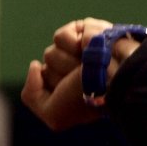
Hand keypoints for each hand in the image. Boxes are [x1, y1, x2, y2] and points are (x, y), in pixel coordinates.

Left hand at [21, 17, 137, 131]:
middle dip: (63, 71)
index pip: (42, 78)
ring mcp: (80, 48)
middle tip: (82, 77)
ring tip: (89, 64)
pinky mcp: (87, 30)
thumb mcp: (53, 115)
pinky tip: (90, 49)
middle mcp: (73, 67)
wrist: (116, 78)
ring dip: (70, 59)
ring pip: (52, 49)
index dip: (54, 87)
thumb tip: (35, 64)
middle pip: (48, 62)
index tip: (73, 92)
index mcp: (68, 87)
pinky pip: (62, 35)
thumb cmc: (87, 99)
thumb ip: (30, 95)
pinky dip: (75, 43)